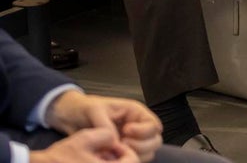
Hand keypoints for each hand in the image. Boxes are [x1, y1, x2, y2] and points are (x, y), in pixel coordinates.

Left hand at [46, 92, 161, 162]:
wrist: (71, 117)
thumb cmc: (85, 108)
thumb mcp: (95, 111)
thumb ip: (106, 125)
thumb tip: (115, 141)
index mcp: (135, 113)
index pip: (153, 125)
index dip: (143, 131)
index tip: (126, 131)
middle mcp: (137, 127)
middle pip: (155, 141)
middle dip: (140, 146)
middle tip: (121, 144)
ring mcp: (131, 140)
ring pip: (147, 153)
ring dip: (134, 155)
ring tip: (114, 151)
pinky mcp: (122, 151)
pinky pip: (134, 160)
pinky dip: (126, 161)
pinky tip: (111, 157)